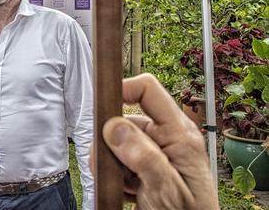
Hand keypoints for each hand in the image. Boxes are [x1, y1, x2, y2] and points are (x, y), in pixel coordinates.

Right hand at [94, 73, 218, 209]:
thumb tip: (114, 126)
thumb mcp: (165, 190)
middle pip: (125, 120)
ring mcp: (157, 152)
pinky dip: (115, 175)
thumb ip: (142, 156)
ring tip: (122, 185)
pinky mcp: (147, 166)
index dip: (122, 90)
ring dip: (111, 163)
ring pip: (117, 142)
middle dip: (109, 142)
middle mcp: (168, 138)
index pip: (147, 90)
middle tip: (109, 167)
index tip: (101, 110)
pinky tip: (126, 190)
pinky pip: (119, 159)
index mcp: (179, 134)